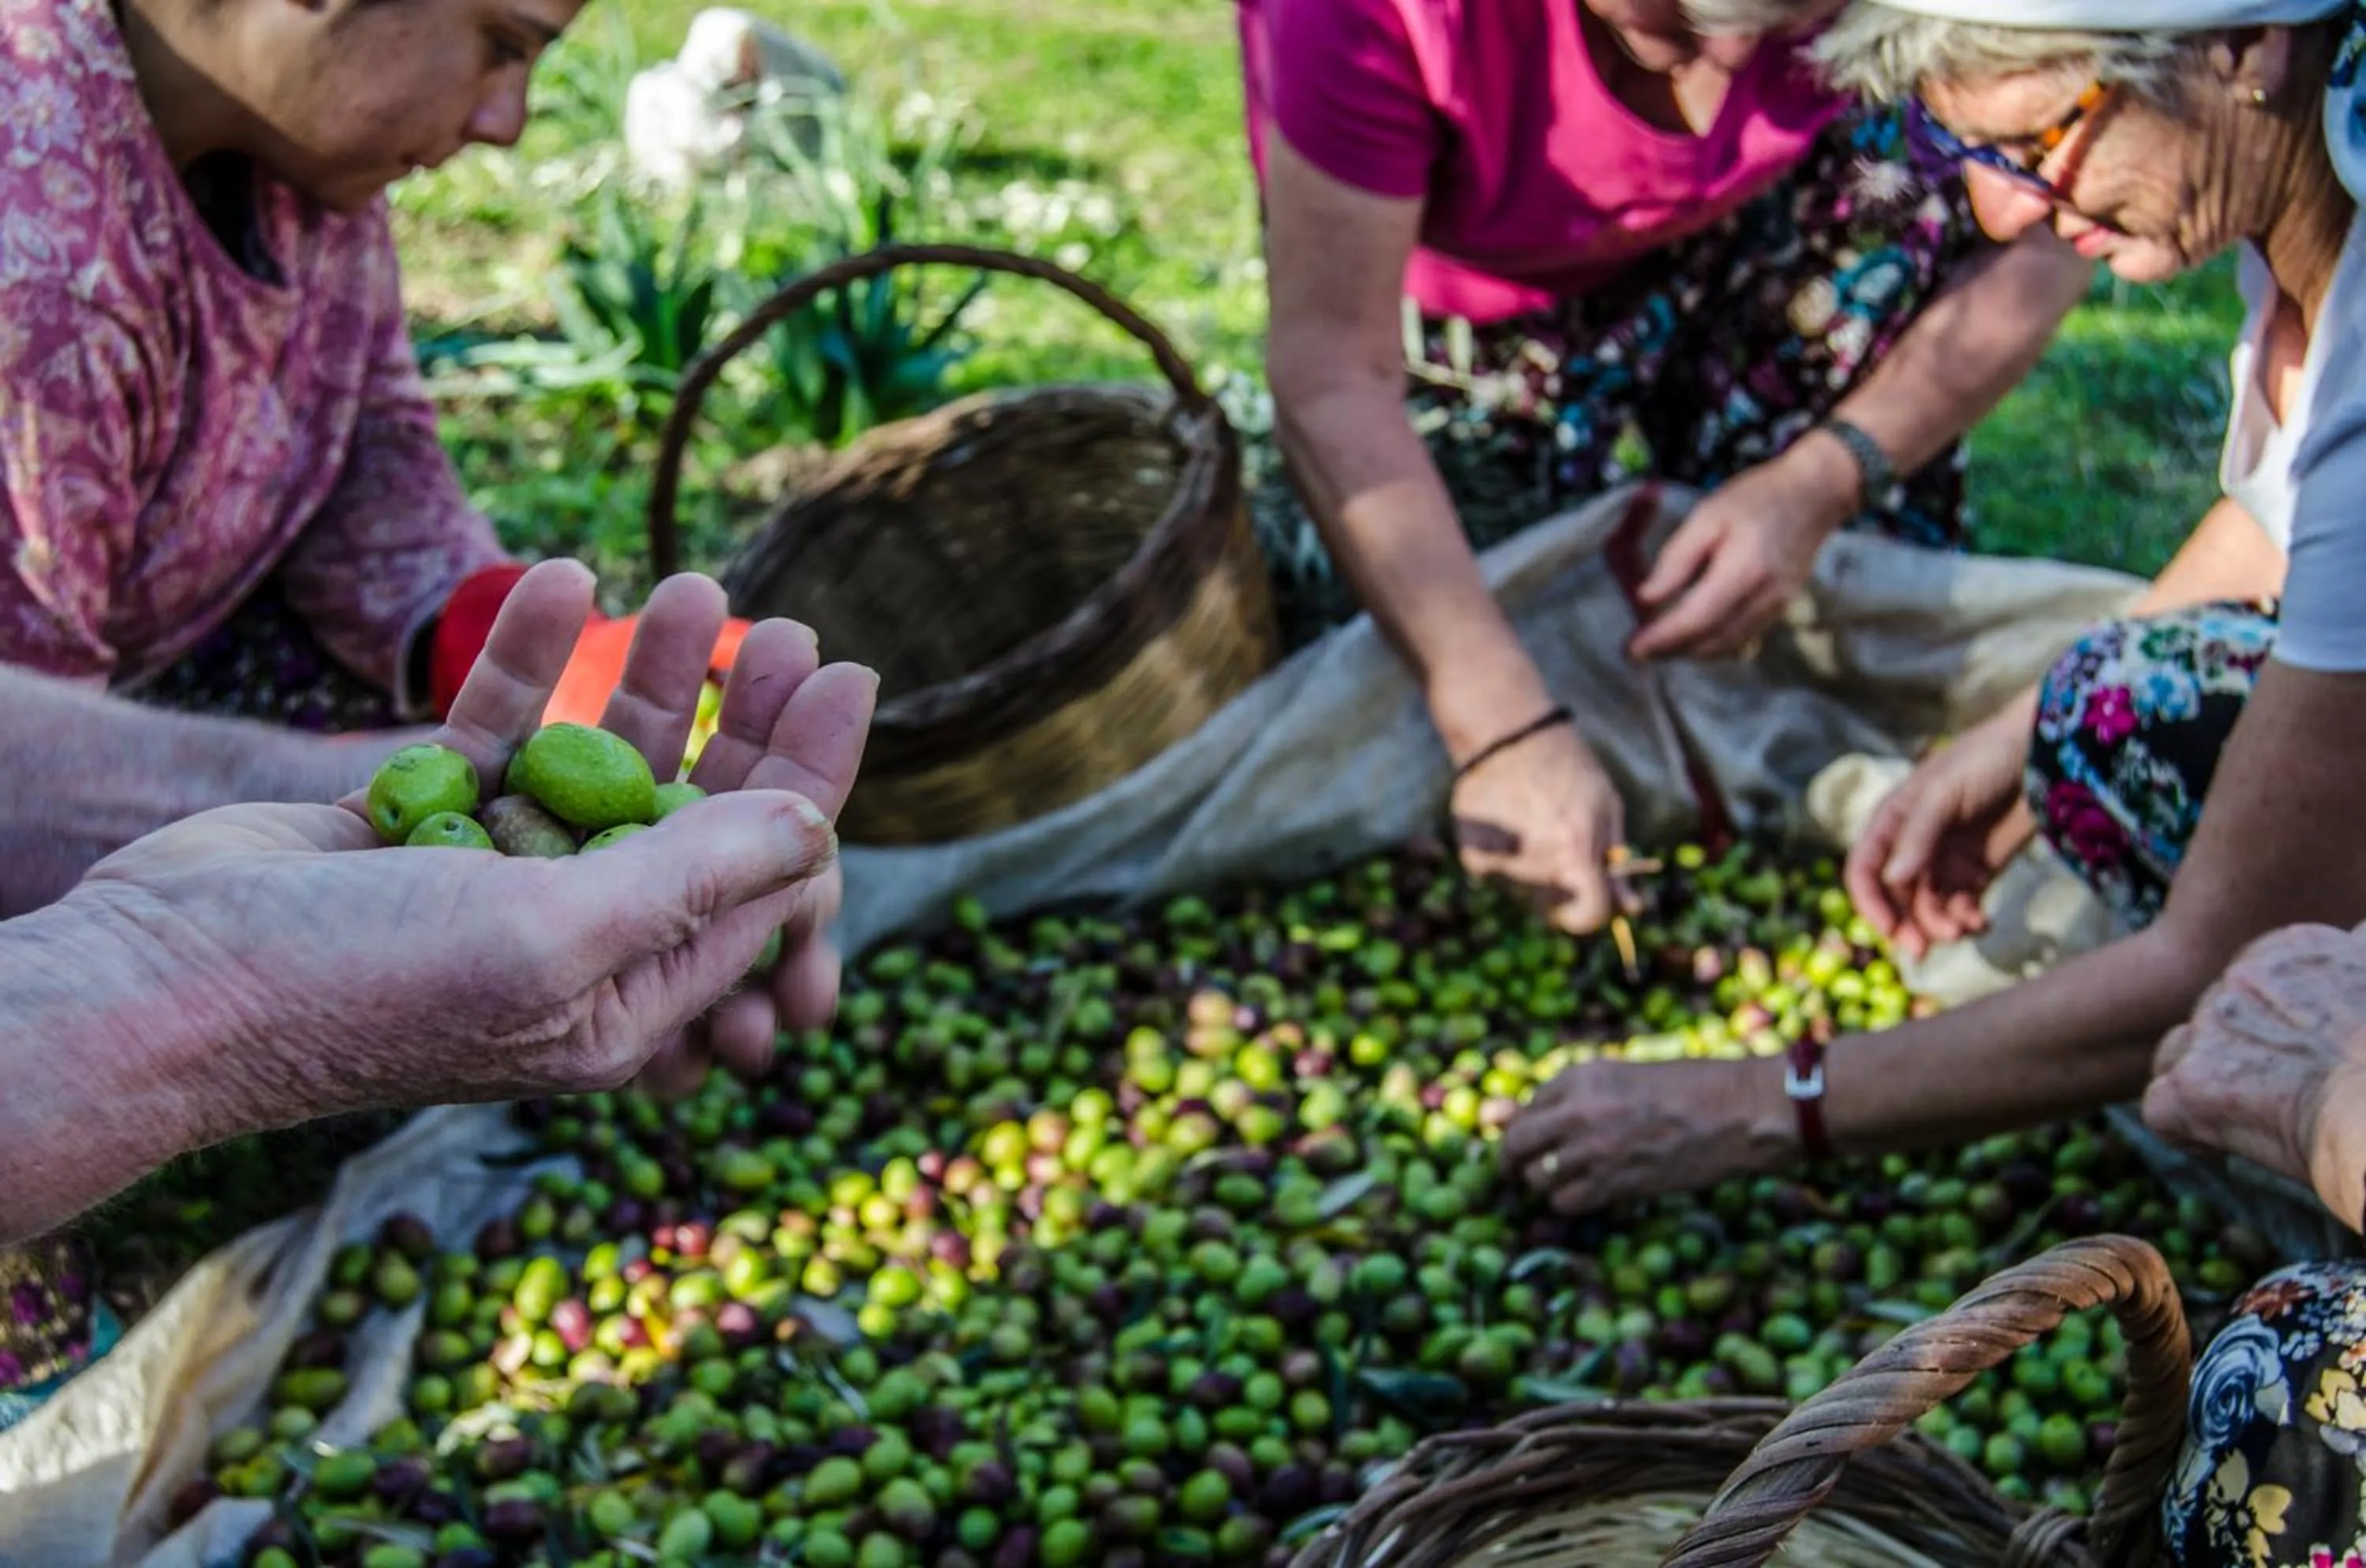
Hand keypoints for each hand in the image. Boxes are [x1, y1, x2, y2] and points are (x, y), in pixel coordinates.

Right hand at [68, 561, 872, 1118]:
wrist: (156, 985)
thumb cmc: (362, 983)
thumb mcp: (552, 939)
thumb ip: (690, 881)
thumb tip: (817, 828)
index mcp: (628, 1003)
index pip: (758, 888)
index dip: (812, 783)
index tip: (851, 680)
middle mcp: (575, 943)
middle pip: (694, 816)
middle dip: (746, 722)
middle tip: (791, 629)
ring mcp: (496, 875)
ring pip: (603, 759)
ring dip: (649, 674)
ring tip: (695, 586)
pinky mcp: (421, 817)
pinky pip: (501, 726)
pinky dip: (533, 657)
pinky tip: (567, 579)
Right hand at [1449, 719, 1627, 934]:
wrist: (1503, 733)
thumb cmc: (1566, 767)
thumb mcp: (1606, 807)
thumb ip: (1617, 863)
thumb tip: (1633, 909)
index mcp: (1576, 858)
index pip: (1587, 919)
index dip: (1592, 911)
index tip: (1591, 894)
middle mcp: (1536, 870)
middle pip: (1553, 913)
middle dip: (1561, 891)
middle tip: (1558, 847)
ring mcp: (1500, 867)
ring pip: (1524, 896)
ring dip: (1533, 874)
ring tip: (1531, 824)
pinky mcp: (1473, 859)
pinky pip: (1497, 877)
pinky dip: (1504, 859)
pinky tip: (1508, 823)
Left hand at [1499, 1057, 1794, 1213]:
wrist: (1736, 1111)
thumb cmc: (1690, 1087)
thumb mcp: (1624, 1074)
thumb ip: (1580, 1094)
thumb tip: (1538, 1118)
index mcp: (1580, 1077)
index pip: (1525, 1109)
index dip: (1523, 1129)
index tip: (1525, 1142)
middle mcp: (1577, 1111)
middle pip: (1516, 1145)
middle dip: (1510, 1161)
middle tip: (1512, 1172)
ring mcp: (1594, 1150)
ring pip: (1538, 1179)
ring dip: (1542, 1185)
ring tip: (1556, 1184)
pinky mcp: (1615, 1184)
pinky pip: (1567, 1203)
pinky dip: (1568, 1204)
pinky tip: (1582, 1196)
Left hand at [1626, 448, 1848, 662]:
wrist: (1814, 495)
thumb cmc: (1756, 498)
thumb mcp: (1707, 516)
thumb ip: (1677, 558)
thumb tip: (1646, 597)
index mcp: (1743, 571)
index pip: (1696, 619)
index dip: (1662, 639)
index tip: (1633, 649)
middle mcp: (1764, 598)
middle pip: (1711, 642)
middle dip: (1671, 651)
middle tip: (1637, 650)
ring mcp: (1777, 607)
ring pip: (1727, 646)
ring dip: (1690, 652)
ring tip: (1659, 645)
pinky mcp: (1781, 608)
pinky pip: (1742, 638)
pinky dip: (1713, 643)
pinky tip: (1692, 635)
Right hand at [1843, 708, 2035, 960]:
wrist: (2042, 752)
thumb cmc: (1984, 759)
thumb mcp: (1944, 793)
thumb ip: (1918, 836)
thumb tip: (1891, 882)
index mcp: (1892, 822)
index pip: (1865, 870)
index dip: (1870, 903)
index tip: (1890, 930)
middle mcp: (1912, 846)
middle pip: (1894, 898)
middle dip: (1905, 924)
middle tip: (1922, 950)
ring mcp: (1944, 861)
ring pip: (1928, 908)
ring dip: (1940, 926)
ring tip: (1964, 930)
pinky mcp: (1977, 873)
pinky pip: (1962, 908)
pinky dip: (1968, 922)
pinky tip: (1983, 923)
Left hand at [2144, 924, 2365, 1228]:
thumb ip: (2359, 951)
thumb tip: (2361, 933)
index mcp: (2294, 950)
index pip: (2256, 979)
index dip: (2274, 1022)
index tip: (2308, 1052)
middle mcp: (2240, 978)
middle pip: (2219, 1016)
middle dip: (2243, 1053)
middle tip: (2294, 1089)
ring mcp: (2208, 1029)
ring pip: (2181, 1052)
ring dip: (2207, 1082)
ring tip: (2255, 1113)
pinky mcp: (2187, 1085)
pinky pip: (2163, 1109)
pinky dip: (2189, 1130)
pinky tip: (2227, 1144)